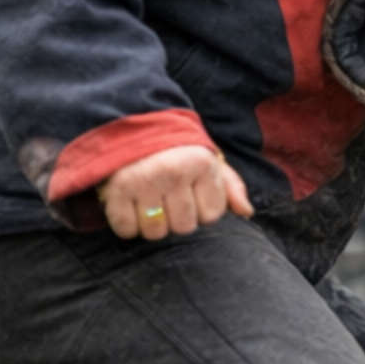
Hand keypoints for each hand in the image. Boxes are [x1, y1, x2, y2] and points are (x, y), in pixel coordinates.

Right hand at [98, 145, 253, 240]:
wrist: (136, 131)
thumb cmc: (179, 154)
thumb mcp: (210, 163)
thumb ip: (231, 187)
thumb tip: (247, 212)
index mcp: (202, 164)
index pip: (212, 215)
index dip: (203, 210)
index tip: (193, 194)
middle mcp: (174, 172)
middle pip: (184, 227)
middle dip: (178, 218)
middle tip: (170, 199)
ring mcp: (144, 181)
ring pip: (155, 232)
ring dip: (153, 225)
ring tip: (151, 202)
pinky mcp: (117, 190)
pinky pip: (126, 229)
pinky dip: (128, 225)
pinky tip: (132, 206)